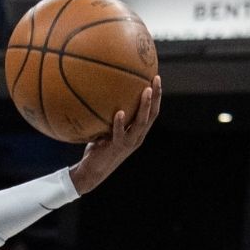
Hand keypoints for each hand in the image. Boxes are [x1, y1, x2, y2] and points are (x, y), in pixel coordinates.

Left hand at [69, 75, 161, 194]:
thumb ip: (106, 117)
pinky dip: (120, 123)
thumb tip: (98, 96)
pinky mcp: (117, 148)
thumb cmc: (97, 150)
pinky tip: (119, 113)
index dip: (157, 96)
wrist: (92, 171)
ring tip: (145, 91)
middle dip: (156, 96)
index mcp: (138, 132)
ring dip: (144, 106)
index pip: (152, 112)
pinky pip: (120, 134)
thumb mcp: (104, 130)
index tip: (156, 78)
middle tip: (155, 79)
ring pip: (142, 122)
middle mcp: (138, 136)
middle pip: (152, 114)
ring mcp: (129, 143)